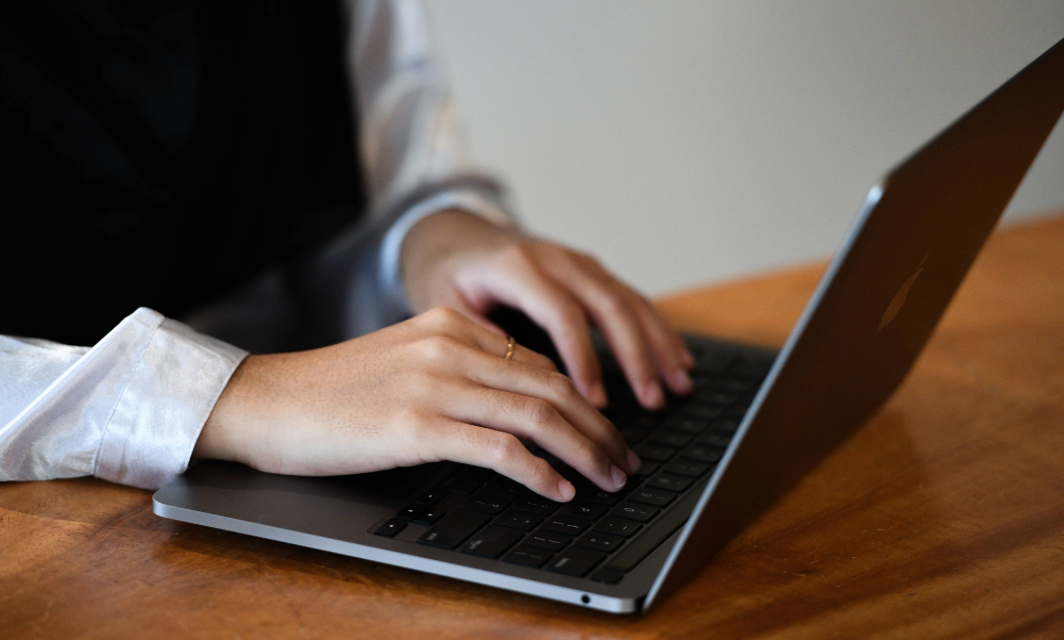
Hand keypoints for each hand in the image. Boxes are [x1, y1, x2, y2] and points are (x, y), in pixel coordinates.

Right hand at [194, 308, 641, 500]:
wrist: (266, 401)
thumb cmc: (333, 392)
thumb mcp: (405, 361)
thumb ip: (460, 370)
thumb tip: (519, 405)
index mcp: (451, 325)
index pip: (540, 363)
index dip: (584, 401)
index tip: (607, 432)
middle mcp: (449, 347)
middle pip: (552, 386)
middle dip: (600, 429)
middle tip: (626, 461)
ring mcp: (435, 384)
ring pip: (537, 415)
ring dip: (585, 451)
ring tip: (609, 478)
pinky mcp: (417, 426)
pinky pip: (500, 449)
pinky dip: (540, 471)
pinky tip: (559, 490)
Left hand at [402, 210, 694, 409]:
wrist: (451, 233)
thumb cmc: (444, 274)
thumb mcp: (440, 304)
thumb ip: (474, 339)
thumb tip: (514, 385)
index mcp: (517, 267)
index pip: (561, 313)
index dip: (583, 359)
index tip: (595, 402)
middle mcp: (555, 259)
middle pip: (608, 305)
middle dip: (635, 356)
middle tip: (652, 401)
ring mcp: (578, 263)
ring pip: (628, 301)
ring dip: (657, 344)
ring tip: (679, 386)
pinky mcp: (590, 272)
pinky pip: (631, 299)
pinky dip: (658, 330)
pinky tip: (678, 360)